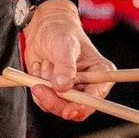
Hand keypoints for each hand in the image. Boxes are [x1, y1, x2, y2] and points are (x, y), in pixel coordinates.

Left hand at [20, 3, 114, 119]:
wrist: (42, 27)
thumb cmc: (60, 31)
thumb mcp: (65, 45)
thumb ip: (65, 66)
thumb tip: (62, 87)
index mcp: (101, 74)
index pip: (97, 97)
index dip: (84, 106)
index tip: (70, 110)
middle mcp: (88, 85)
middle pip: (76, 107)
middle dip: (56, 101)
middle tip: (40, 88)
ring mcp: (71, 90)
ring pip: (57, 106)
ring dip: (45, 90)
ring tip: (44, 65)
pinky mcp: (54, 92)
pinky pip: (44, 101)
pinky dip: (37, 90)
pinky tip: (39, 70)